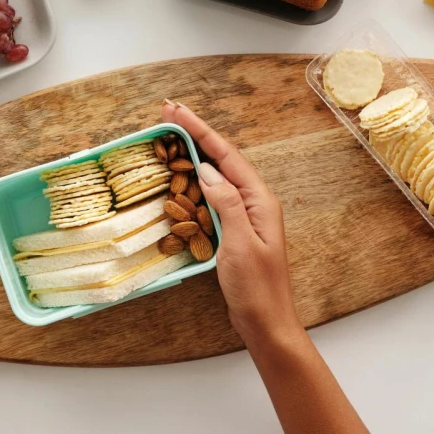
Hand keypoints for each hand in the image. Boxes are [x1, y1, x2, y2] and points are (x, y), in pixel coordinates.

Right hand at [162, 102, 301, 347]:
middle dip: (195, 132)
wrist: (266, 323)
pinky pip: (212, 193)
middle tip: (168, 112)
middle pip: (221, 157)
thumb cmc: (256, 288)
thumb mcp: (240, 244)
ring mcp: (243, 213)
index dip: (200, 130)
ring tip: (171, 132)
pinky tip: (182, 173)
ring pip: (216, 172)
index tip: (177, 111)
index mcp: (259, 200)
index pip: (226, 155)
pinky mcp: (233, 226)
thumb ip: (226, 203)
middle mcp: (253, 200)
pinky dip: (195, 177)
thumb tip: (207, 170)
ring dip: (194, 151)